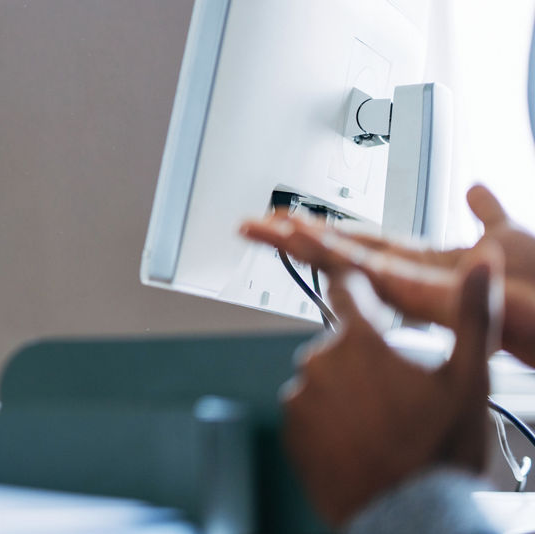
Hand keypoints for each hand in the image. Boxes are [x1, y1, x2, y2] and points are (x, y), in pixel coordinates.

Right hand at [241, 185, 534, 365]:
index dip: (326, 228)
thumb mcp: (509, 236)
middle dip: (292, 237)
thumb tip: (476, 189)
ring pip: (341, 261)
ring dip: (298, 242)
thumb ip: (487, 215)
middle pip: (338, 251)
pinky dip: (328, 253)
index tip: (290, 217)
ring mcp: (412, 288)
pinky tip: (301, 237)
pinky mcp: (420, 295)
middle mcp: (410, 277)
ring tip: (259, 227)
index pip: (363, 242)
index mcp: (425, 264)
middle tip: (251, 225)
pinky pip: (366, 271)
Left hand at [281, 255, 498, 525]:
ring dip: (346, 392)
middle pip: (340, 343)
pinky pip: (309, 413)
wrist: (410, 518)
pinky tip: (359, 441)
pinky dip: (328, 422)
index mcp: (360, 340)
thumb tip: (482, 265)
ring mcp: (300, 396)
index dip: (355, 285)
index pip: (347, 288)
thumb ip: (474, 316)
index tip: (357, 286)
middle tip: (398, 394)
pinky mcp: (290, 430)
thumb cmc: (441, 450)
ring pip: (324, 380)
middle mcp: (319, 360)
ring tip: (382, 425)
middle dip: (364, 358)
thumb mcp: (469, 379)